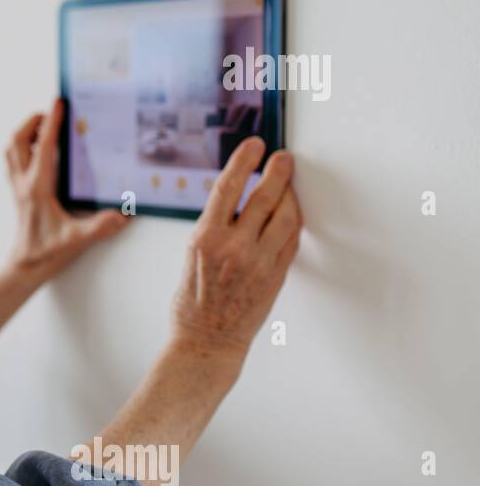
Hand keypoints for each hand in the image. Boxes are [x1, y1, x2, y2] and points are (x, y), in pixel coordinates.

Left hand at [5, 97, 130, 284]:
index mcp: (37, 187)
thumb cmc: (47, 252)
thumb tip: (123, 215)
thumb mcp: (77, 240)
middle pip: (16, 140)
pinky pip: (13, 161)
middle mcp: (23, 183)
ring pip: (10, 149)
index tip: (59, 103)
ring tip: (44, 127)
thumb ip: (99, 227)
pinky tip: (39, 151)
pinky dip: (22, 148)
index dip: (51, 122)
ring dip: (24, 133)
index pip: (42, 146)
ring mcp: (17, 187)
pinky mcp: (18, 192)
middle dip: (31, 121)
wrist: (26, 266)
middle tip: (51, 113)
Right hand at [169, 136, 302, 360]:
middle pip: (264, 196)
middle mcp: (234, 246)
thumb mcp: (191, 256)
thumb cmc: (192, 303)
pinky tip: (292, 212)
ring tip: (289, 182)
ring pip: (285, 216)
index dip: (243, 161)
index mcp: (205, 238)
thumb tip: (234, 200)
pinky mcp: (276, 274)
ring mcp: (259, 261)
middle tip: (283, 158)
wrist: (207, 340)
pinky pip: (292, 239)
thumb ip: (214, 228)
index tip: (254, 145)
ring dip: (290, 194)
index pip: (227, 187)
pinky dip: (294, 221)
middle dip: (277, 171)